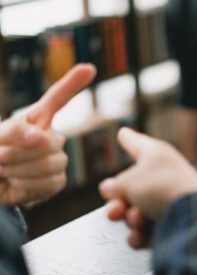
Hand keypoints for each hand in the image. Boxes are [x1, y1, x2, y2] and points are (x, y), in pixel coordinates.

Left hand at [0, 64, 95, 205]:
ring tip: (4, 171)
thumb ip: (15, 130)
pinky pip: (48, 182)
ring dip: (18, 169)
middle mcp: (52, 138)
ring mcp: (57, 160)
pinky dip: (25, 185)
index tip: (88, 68)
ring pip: (49, 163)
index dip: (72, 83)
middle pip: (49, 141)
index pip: (57, 99)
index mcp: (37, 120)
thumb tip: (37, 135)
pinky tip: (17, 183)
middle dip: (19, 151)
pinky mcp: (57, 181)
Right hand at [99, 128, 196, 246]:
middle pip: (131, 188)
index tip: (123, 133)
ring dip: (131, 219)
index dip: (127, 139)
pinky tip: (141, 235)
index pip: (137, 143)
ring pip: (136, 211)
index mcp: (156, 155)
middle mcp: (163, 175)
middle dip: (118, 202)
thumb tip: (109, 188)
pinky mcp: (172, 222)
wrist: (191, 216)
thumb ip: (116, 185)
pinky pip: (147, 230)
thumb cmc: (162, 188)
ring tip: (138, 219)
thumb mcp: (129, 181)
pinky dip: (142, 234)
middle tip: (115, 209)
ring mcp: (168, 199)